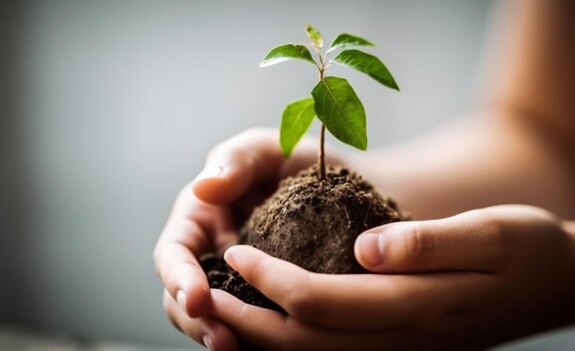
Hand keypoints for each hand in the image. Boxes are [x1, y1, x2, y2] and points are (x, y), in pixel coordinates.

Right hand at [153, 128, 330, 348]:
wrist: (343, 186)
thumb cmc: (297, 162)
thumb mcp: (266, 149)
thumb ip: (235, 161)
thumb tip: (202, 188)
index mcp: (199, 219)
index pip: (173, 255)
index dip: (178, 279)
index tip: (196, 299)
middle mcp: (211, 255)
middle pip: (184, 299)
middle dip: (198, 322)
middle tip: (223, 341)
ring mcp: (236, 281)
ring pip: (217, 318)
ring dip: (224, 336)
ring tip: (242, 349)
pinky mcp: (265, 300)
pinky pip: (253, 324)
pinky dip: (256, 339)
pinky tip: (276, 347)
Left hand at [208, 205, 574, 349]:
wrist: (554, 282)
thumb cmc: (526, 249)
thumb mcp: (494, 233)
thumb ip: (430, 242)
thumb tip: (365, 248)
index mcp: (417, 306)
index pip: (322, 303)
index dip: (272, 281)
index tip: (237, 251)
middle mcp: (402, 339)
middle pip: (307, 342)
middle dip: (249, 320)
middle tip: (204, 290)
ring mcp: (401, 349)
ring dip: (263, 337)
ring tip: (223, 309)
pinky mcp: (401, 345)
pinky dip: (295, 342)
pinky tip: (272, 321)